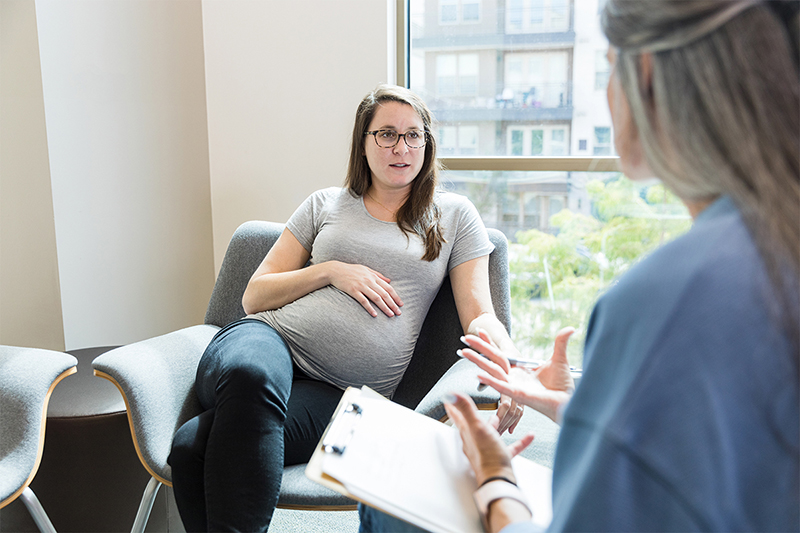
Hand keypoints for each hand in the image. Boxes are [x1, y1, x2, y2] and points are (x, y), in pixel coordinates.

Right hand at [326, 261, 402, 317]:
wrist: (335, 270)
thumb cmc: (351, 270)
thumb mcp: (366, 269)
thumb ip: (378, 275)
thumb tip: (389, 280)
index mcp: (373, 276)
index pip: (388, 288)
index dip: (396, 296)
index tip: (401, 304)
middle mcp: (369, 281)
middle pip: (384, 294)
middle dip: (393, 304)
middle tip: (398, 313)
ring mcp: (361, 286)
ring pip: (376, 298)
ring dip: (384, 307)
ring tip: (390, 314)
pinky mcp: (353, 291)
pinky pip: (363, 301)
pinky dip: (370, 308)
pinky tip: (375, 315)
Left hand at [444, 393, 533, 486]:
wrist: (499, 481)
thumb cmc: (487, 456)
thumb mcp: (477, 427)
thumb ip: (466, 409)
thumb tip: (451, 394)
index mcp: (468, 433)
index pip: (457, 417)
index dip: (453, 406)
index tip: (448, 399)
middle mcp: (475, 442)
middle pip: (473, 425)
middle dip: (473, 414)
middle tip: (473, 406)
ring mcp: (488, 451)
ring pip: (491, 435)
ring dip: (496, 426)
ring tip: (501, 418)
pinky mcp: (500, 458)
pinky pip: (511, 447)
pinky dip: (519, 441)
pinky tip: (528, 436)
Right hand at [460, 327, 575, 422]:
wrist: (568, 401)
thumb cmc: (562, 386)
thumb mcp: (559, 358)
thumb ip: (561, 342)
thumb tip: (570, 328)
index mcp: (519, 369)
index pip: (501, 352)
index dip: (490, 341)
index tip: (480, 330)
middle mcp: (513, 377)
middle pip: (492, 359)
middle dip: (478, 348)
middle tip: (464, 338)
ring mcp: (514, 385)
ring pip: (492, 370)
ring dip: (477, 361)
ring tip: (464, 352)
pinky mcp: (518, 394)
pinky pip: (501, 386)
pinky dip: (490, 380)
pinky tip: (478, 373)